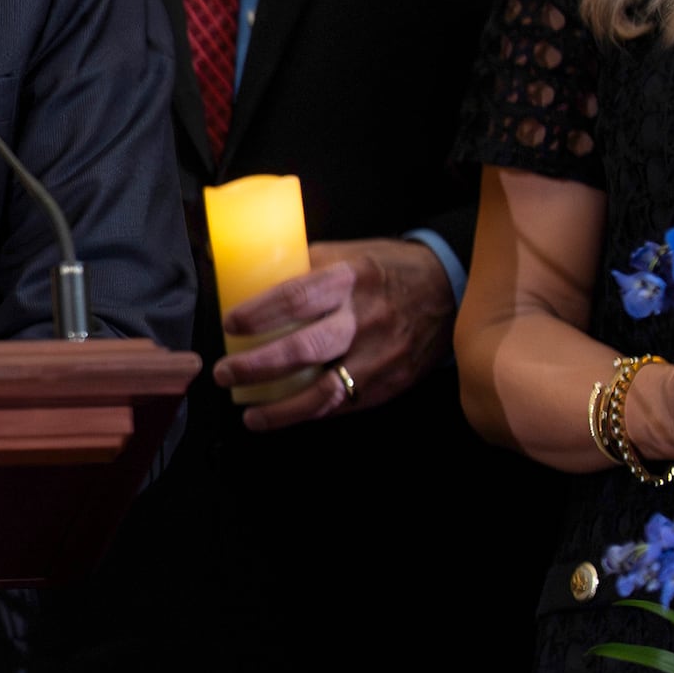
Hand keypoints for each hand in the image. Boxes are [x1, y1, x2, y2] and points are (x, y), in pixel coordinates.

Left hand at [213, 237, 455, 431]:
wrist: (449, 288)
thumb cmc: (385, 270)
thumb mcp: (349, 255)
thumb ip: (305, 268)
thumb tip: (246, 277)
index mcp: (349, 278)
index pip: (297, 297)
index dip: (259, 314)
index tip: (229, 326)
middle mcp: (365, 317)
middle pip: (305, 348)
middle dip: (258, 366)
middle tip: (224, 373)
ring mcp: (380, 353)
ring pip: (325, 390)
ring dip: (281, 408)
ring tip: (249, 416)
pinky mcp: (390, 381)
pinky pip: (345, 404)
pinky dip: (310, 414)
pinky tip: (283, 417)